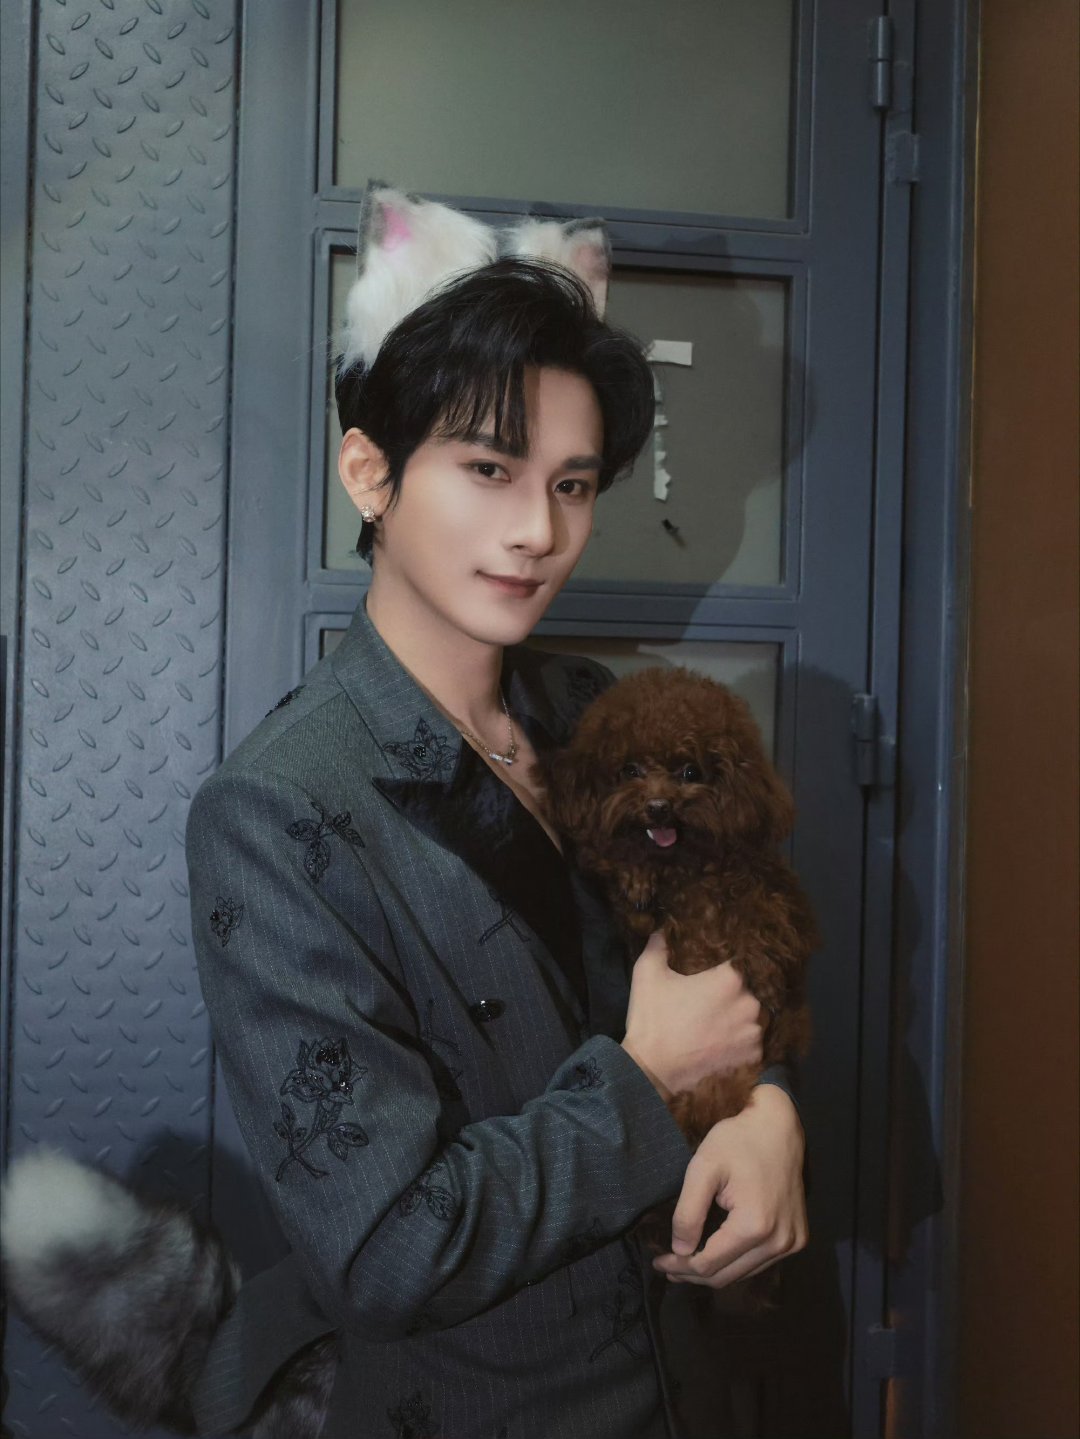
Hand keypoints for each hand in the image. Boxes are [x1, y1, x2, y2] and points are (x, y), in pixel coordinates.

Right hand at [621, 931, 762, 1099]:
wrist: (652, 1072)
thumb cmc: (652, 1019)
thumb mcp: (647, 974)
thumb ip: (659, 945)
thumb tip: (664, 930)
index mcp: (730, 979)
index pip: (736, 964)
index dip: (722, 969)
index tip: (710, 975)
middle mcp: (751, 1004)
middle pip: (746, 992)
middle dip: (730, 996)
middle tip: (708, 1003)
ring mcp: (754, 1034)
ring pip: (750, 1018)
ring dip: (737, 1019)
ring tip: (715, 1026)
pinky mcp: (753, 1059)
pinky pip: (751, 1043)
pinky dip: (739, 1043)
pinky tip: (720, 1044)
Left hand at [652, 1083, 806, 1287]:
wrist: (778, 1126)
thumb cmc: (737, 1140)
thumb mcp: (703, 1168)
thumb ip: (688, 1212)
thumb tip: (680, 1251)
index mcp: (755, 1226)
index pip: (709, 1264)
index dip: (680, 1267)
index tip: (658, 1262)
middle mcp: (779, 1242)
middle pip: (727, 1276)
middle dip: (694, 1274)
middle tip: (667, 1267)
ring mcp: (792, 1242)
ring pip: (744, 1274)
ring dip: (715, 1271)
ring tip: (686, 1263)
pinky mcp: (798, 1237)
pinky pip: (760, 1262)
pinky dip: (736, 1262)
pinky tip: (717, 1252)